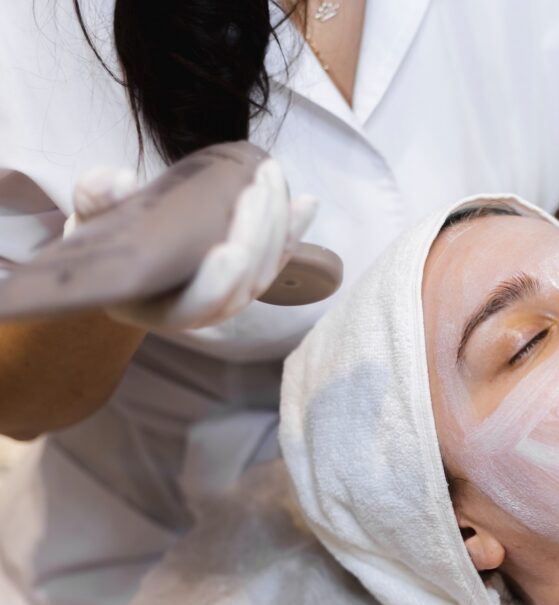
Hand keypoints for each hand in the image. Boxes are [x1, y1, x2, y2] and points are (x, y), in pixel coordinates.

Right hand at [66, 161, 317, 329]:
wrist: (127, 250)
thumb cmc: (105, 242)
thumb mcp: (88, 223)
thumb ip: (95, 202)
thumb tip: (115, 181)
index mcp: (160, 308)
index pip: (196, 306)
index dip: (217, 283)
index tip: (230, 249)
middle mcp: (204, 309)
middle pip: (243, 282)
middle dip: (257, 235)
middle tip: (256, 188)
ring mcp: (232, 294)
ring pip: (267, 268)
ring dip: (277, 223)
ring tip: (271, 177)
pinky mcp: (252, 275)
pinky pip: (281, 255)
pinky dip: (295, 228)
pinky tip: (307, 201)